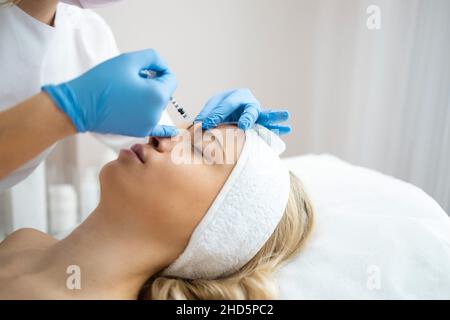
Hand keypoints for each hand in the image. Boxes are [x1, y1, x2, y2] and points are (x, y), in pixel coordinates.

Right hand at [42, 49, 177, 136]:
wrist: (80, 106)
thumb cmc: (102, 82)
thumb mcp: (129, 60)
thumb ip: (152, 58)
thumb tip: (162, 67)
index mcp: (157, 94)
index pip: (171, 79)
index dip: (159, 70)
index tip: (143, 69)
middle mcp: (157, 112)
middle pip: (164, 92)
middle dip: (152, 84)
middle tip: (130, 81)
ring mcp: (149, 124)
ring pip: (157, 105)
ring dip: (148, 97)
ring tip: (126, 93)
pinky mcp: (139, 131)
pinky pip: (158, 129)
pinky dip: (164, 129)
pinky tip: (173, 133)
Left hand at [195, 88, 290, 134]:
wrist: (227, 114)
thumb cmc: (218, 112)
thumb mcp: (211, 109)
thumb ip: (207, 115)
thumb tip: (200, 123)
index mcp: (235, 96)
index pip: (227, 105)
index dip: (217, 114)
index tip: (207, 124)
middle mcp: (249, 102)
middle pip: (249, 110)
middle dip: (246, 118)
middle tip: (243, 126)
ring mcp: (257, 113)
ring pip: (265, 116)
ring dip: (274, 117)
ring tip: (286, 115)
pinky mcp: (261, 124)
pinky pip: (269, 127)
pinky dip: (277, 128)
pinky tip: (287, 129)